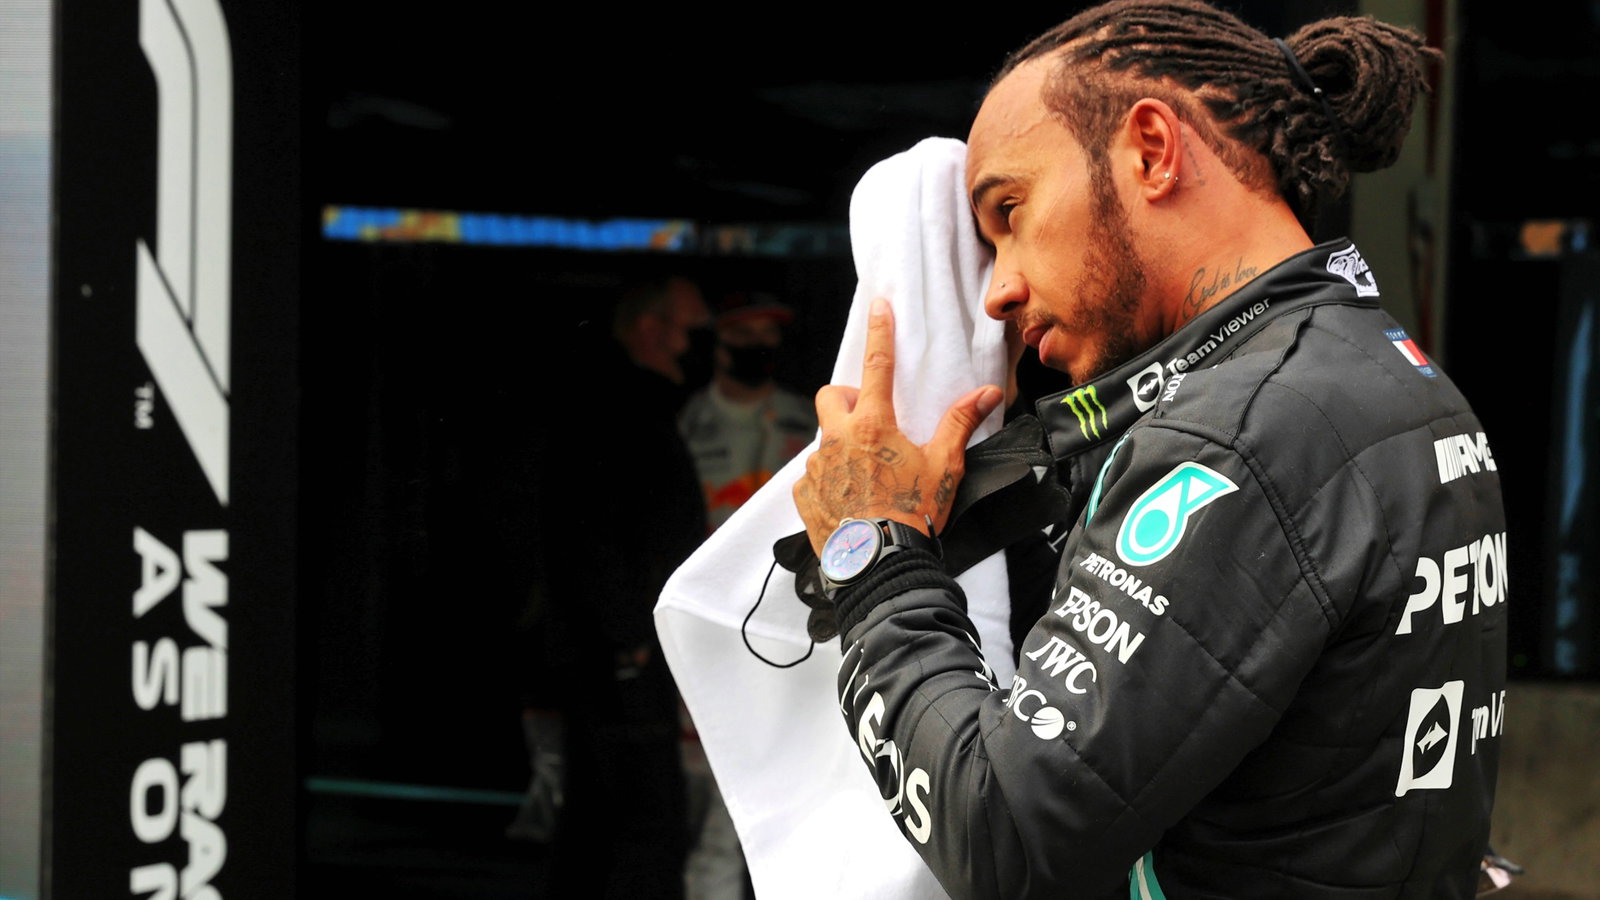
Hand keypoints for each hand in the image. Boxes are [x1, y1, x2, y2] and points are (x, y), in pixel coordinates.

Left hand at [793, 298, 1003, 553]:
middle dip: (847, 401)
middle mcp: (837, 439)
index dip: (880, 331)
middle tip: (871, 423)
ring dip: (842, 448)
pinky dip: (829, 483)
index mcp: (873, 425)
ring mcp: (817, 468)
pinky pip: (812, 478)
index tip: (878, 306)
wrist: (880, 565)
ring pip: (824, 440)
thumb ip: (960, 424)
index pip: (877, 365)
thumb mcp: (944, 466)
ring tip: (868, 476)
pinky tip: (850, 501)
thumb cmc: (914, 514)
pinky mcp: (804, 495)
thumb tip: (987, 393)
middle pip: (831, 396)